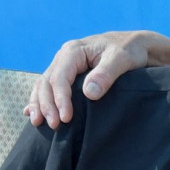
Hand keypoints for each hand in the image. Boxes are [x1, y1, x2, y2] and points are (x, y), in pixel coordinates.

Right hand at [25, 31, 169, 128]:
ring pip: (44, 85)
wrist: (134, 45)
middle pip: (47, 82)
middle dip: (47, 104)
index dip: (60, 99)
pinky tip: (34, 114)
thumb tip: (89, 93)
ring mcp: (64, 66)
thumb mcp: (122, 59)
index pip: (60, 77)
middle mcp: (64, 57)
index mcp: (74, 51)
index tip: (66, 118)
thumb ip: (106, 74)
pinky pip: (48, 87)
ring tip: (38, 123)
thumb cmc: (129, 50)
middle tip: (53, 125)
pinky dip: (40, 100)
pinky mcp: (68, 75)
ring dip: (40, 104)